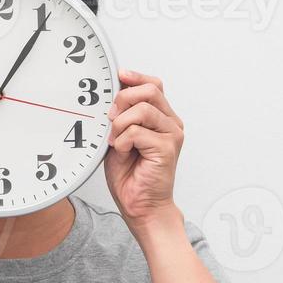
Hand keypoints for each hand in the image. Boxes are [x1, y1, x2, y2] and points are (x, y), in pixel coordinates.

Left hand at [104, 69, 184, 233]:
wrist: (140, 206)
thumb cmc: (131, 176)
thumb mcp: (119, 138)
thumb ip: (121, 117)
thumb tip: (112, 96)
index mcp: (162, 118)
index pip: (154, 85)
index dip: (135, 77)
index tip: (119, 76)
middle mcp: (171, 123)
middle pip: (150, 90)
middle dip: (123, 99)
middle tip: (110, 118)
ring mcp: (172, 135)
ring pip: (143, 109)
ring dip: (121, 124)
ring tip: (116, 141)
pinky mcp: (167, 148)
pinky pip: (137, 131)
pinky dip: (122, 141)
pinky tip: (122, 152)